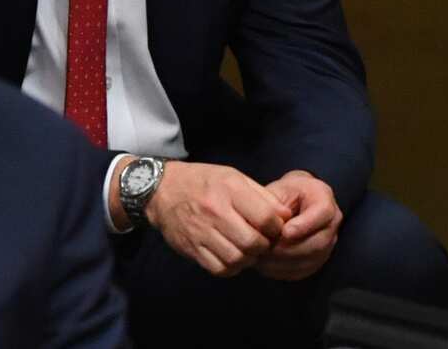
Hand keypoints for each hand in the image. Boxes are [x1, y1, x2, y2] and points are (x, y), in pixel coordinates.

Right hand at [140, 160, 292, 276]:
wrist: (161, 190)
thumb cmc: (204, 182)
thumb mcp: (233, 177)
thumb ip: (262, 196)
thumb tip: (286, 217)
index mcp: (229, 189)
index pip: (267, 218)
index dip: (277, 227)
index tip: (274, 228)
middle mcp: (215, 210)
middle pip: (253, 242)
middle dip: (264, 246)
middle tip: (262, 241)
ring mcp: (201, 231)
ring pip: (237, 259)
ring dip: (248, 259)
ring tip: (247, 249)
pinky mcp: (191, 247)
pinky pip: (219, 269)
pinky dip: (231, 267)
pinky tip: (231, 256)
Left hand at [256, 170, 341, 280]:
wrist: (288, 202)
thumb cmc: (281, 194)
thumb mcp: (278, 190)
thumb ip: (276, 206)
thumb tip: (270, 228)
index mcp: (323, 197)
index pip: (323, 212)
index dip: (304, 225)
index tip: (284, 232)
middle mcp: (332, 222)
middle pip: (318, 242)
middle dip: (290, 248)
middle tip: (266, 248)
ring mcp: (328, 243)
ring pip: (311, 259)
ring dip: (284, 262)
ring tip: (261, 258)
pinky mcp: (317, 259)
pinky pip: (304, 270)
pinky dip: (283, 270)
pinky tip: (265, 266)